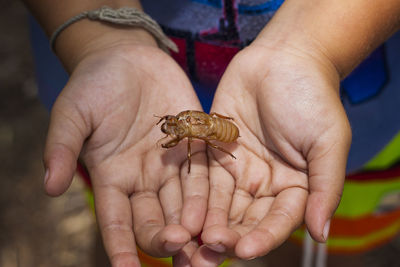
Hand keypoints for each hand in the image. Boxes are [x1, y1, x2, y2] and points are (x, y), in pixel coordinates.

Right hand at [43, 43, 208, 265]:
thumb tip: (48, 187)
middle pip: (155, 218)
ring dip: (194, 223)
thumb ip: (61, 148)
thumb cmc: (93, 85)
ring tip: (205, 242)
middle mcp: (143, 178)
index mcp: (113, 177)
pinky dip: (211, 191)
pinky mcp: (194, 145)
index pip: (116, 221)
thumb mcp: (72, 113)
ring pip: (184, 202)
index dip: (120, 246)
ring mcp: (171, 164)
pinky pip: (205, 171)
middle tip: (178, 249)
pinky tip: (221, 208)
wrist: (127, 58)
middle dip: (165, 237)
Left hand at [191, 42, 350, 264]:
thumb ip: (325, 187)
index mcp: (295, 186)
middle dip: (229, 235)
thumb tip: (321, 234)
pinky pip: (203, 176)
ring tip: (192, 239)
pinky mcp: (215, 151)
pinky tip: (182, 210)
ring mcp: (238, 169)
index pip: (278, 219)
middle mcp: (264, 183)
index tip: (247, 250)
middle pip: (246, 217)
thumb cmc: (313, 97)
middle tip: (211, 251)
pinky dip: (194, 195)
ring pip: (221, 203)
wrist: (283, 58)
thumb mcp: (328, 142)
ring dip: (207, 221)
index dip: (264, 236)